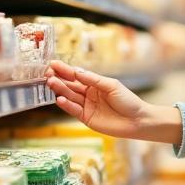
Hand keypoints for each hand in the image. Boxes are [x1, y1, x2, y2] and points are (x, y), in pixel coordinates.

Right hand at [45, 60, 179, 142]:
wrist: (137, 121)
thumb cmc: (128, 101)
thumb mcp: (111, 86)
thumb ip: (93, 80)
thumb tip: (76, 71)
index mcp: (94, 84)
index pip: (76, 75)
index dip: (65, 70)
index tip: (53, 64)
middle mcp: (88, 94)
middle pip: (70, 85)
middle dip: (59, 79)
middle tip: (47, 73)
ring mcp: (86, 106)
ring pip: (69, 96)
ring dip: (60, 90)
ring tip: (51, 83)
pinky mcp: (86, 118)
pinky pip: (73, 110)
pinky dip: (66, 105)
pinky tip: (60, 99)